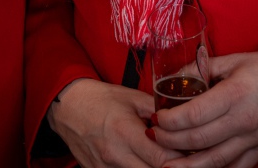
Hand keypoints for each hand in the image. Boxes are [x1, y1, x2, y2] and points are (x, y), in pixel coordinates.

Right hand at [48, 79, 176, 167]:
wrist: (67, 107)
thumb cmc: (101, 99)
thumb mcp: (131, 97)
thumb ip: (157, 110)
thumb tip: (181, 120)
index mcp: (125, 131)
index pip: (162, 157)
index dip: (181, 157)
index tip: (190, 151)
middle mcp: (115, 154)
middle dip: (170, 166)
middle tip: (180, 158)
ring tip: (160, 158)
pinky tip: (141, 161)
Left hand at [151, 49, 257, 166]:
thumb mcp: (234, 60)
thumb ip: (204, 68)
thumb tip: (176, 74)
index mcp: (234, 95)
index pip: (194, 114)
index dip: (171, 120)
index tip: (156, 118)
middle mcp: (242, 121)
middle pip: (199, 140)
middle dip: (171, 142)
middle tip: (155, 136)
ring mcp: (253, 140)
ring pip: (215, 161)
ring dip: (188, 167)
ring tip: (166, 167)